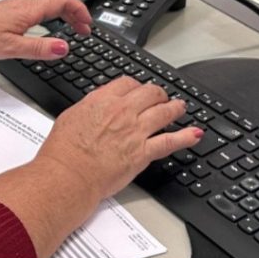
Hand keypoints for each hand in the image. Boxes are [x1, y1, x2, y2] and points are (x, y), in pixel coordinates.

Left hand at [0, 0, 91, 61]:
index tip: (88, 24)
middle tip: (83, 29)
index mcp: (28, 9)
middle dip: (74, 13)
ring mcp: (15, 5)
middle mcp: (23, 3)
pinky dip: (49, 15)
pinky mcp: (8, 10)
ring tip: (70, 28)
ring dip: (62, 14)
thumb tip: (64, 48)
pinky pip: (35, 7)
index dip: (80, 11)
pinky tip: (45, 27)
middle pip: (57, 0)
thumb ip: (40, 48)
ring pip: (46, 3)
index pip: (63, 1)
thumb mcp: (13, 48)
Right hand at [35, 77, 195, 203]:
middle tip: (161, 97)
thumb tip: (96, 107)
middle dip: (158, 93)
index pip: (127, 83)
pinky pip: (171, 141)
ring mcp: (135, 131)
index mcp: (102, 100)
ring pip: (164, 112)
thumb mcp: (70, 116)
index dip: (136, 85)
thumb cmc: (64, 150)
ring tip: (180, 107)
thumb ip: (89, 108)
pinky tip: (195, 134)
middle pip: (150, 93)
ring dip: (175, 108)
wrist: (69, 173)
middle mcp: (122, 112)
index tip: (138, 89)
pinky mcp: (143, 152)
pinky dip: (186, 137)